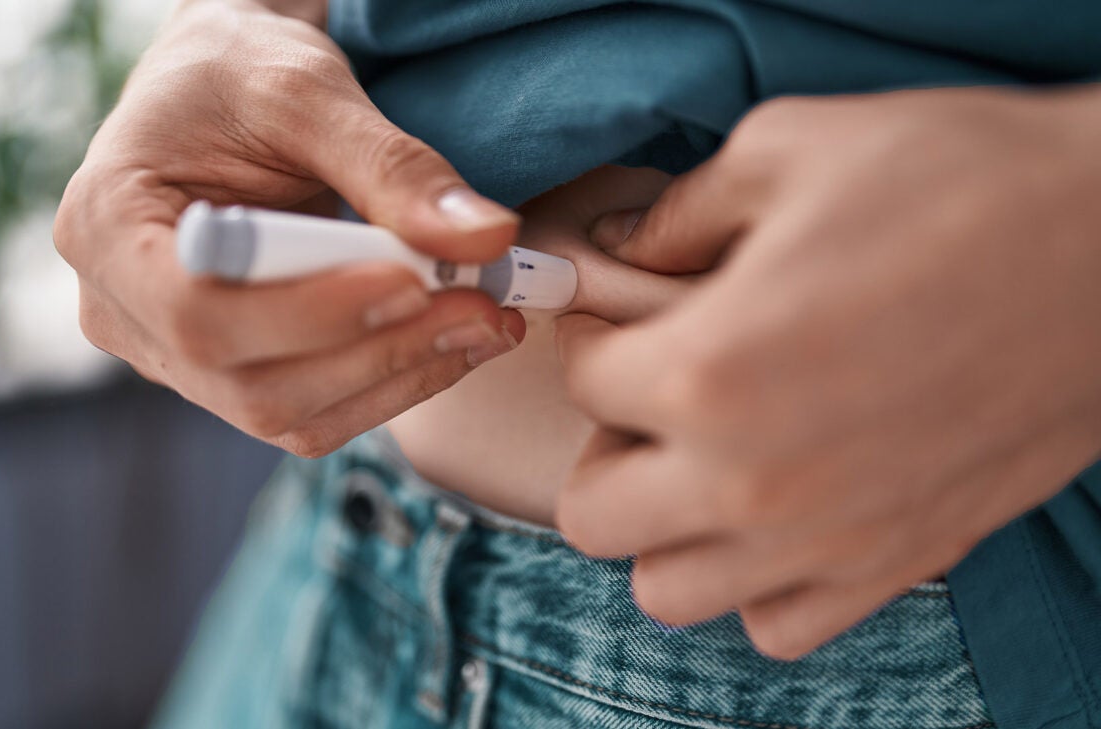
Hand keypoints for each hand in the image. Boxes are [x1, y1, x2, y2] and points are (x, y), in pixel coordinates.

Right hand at [54, 0, 522, 456]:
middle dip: (376, 351)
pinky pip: (309, 409)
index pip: (197, 313)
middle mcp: (121, 310)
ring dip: (397, 378)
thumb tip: (488, 239)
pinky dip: (389, 382)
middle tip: (482, 307)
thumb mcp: (308, 92)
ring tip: (485, 323)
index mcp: (104, 226)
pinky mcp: (226, 371)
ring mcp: (171, 354)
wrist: (224, 87)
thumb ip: (392, 166)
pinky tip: (451, 339)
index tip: (411, 280)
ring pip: (287, 413)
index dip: (310, 315)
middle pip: (247, 383)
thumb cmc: (241, 71)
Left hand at [555, 85, 1100, 658]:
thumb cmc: (956, 180)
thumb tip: (621, 254)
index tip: (623, 315)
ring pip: (669, 592)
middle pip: (592, 515)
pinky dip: (758, 583)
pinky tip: (783, 512)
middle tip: (649, 397)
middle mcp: (749, 480)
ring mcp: (824, 538)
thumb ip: (680, 214)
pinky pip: (779, 628)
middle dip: (604, 449)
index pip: (583, 382)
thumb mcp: (787, 148)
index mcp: (704, 370)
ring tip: (705, 463)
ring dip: (665, 530)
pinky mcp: (897, 563)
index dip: (595, 336)